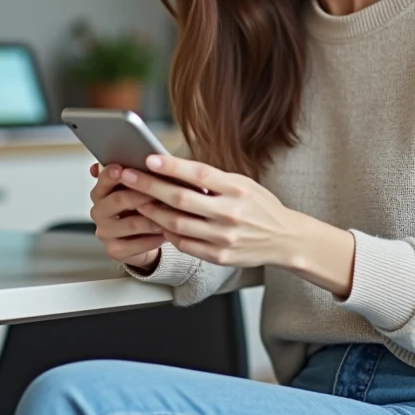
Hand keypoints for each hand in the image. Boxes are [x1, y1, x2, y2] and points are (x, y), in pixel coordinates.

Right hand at [88, 163, 163, 271]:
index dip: (111, 174)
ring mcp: (105, 232)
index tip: (122, 169)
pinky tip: (167, 233)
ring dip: (153, 218)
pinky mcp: (114, 250)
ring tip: (171, 213)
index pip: (103, 180)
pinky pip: (137, 244)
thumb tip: (146, 157)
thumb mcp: (138, 188)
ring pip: (131, 223)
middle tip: (160, 191)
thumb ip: (137, 174)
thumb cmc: (142, 207)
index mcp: (101, 192)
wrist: (142, 240)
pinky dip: (154, 238)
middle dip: (141, 194)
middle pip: (117, 200)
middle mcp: (99, 211)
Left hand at [113, 154, 303, 267]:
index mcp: (237, 189)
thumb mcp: (243, 184)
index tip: (147, 158)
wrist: (285, 239)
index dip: (171, 166)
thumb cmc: (260, 206)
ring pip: (177, 223)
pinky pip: (184, 244)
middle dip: (149, 186)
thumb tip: (174, 169)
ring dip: (152, 211)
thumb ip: (212, 179)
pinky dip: (167, 232)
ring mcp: (224, 237)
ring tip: (137, 200)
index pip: (198, 174)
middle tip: (128, 176)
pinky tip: (157, 222)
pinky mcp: (219, 257)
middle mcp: (230, 213)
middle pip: (180, 199)